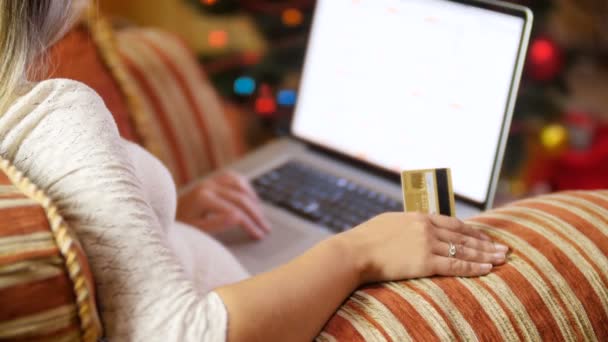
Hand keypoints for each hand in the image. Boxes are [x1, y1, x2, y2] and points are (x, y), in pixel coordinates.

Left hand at [176, 170, 271, 238]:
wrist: (162, 215)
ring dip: (253, 200)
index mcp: (202, 198)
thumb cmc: (179, 227)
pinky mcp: (210, 180)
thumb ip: (216, 224)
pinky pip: (233, 177)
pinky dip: (245, 186)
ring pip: (240, 185)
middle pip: (241, 199)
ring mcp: (209, 181)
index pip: (235, 212)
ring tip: (260, 216)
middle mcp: (207, 186)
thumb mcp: (195, 231)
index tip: (258, 236)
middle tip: (266, 229)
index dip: (250, 224)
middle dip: (256, 215)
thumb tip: (237, 217)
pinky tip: (251, 198)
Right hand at [338, 212, 508, 283]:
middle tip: (503, 248)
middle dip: (485, 243)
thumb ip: (405, 225)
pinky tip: (487, 269)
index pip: (453, 223)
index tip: (484, 236)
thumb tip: (409, 229)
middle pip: (464, 236)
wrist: (355, 251)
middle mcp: (427, 228)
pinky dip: (473, 268)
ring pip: (464, 250)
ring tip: (502, 258)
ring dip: (485, 255)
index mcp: (419, 217)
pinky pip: (455, 265)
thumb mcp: (388, 223)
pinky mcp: (425, 262)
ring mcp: (427, 245)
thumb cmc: (365, 239)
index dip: (471, 231)